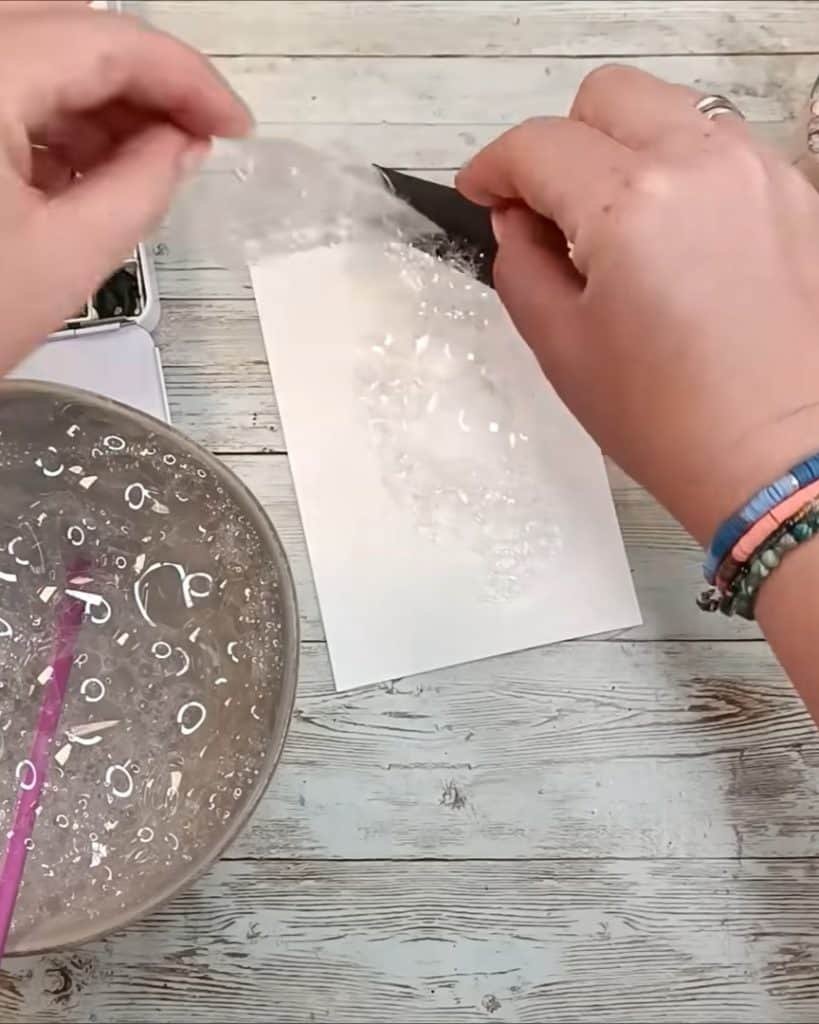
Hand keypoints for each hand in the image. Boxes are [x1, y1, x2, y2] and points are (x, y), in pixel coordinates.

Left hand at [0, 5, 250, 371]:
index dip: (189, 80)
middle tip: (199, 142)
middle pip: (77, 34)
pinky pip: (7, 88)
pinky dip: (55, 122)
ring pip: (41, 55)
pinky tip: (84, 172)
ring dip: (103, 104)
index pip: (113, 41)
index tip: (234, 125)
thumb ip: (144, 188)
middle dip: (150, 87)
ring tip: (146, 168)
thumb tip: (183, 145)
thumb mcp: (68, 259)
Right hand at [457, 66, 818, 543]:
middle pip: (606, 98)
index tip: (483, 193)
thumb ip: (521, 267)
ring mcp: (758, 171)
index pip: (538, 146)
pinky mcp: (794, 194)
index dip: (493, 167)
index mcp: (630, 204)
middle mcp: (701, 163)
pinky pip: (720, 147)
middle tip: (545, 209)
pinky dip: (679, 170)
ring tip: (612, 226)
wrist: (781, 460)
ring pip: (669, 110)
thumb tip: (518, 223)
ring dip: (623, 150)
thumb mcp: (563, 348)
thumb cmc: (674, 420)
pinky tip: (671, 236)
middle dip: (560, 143)